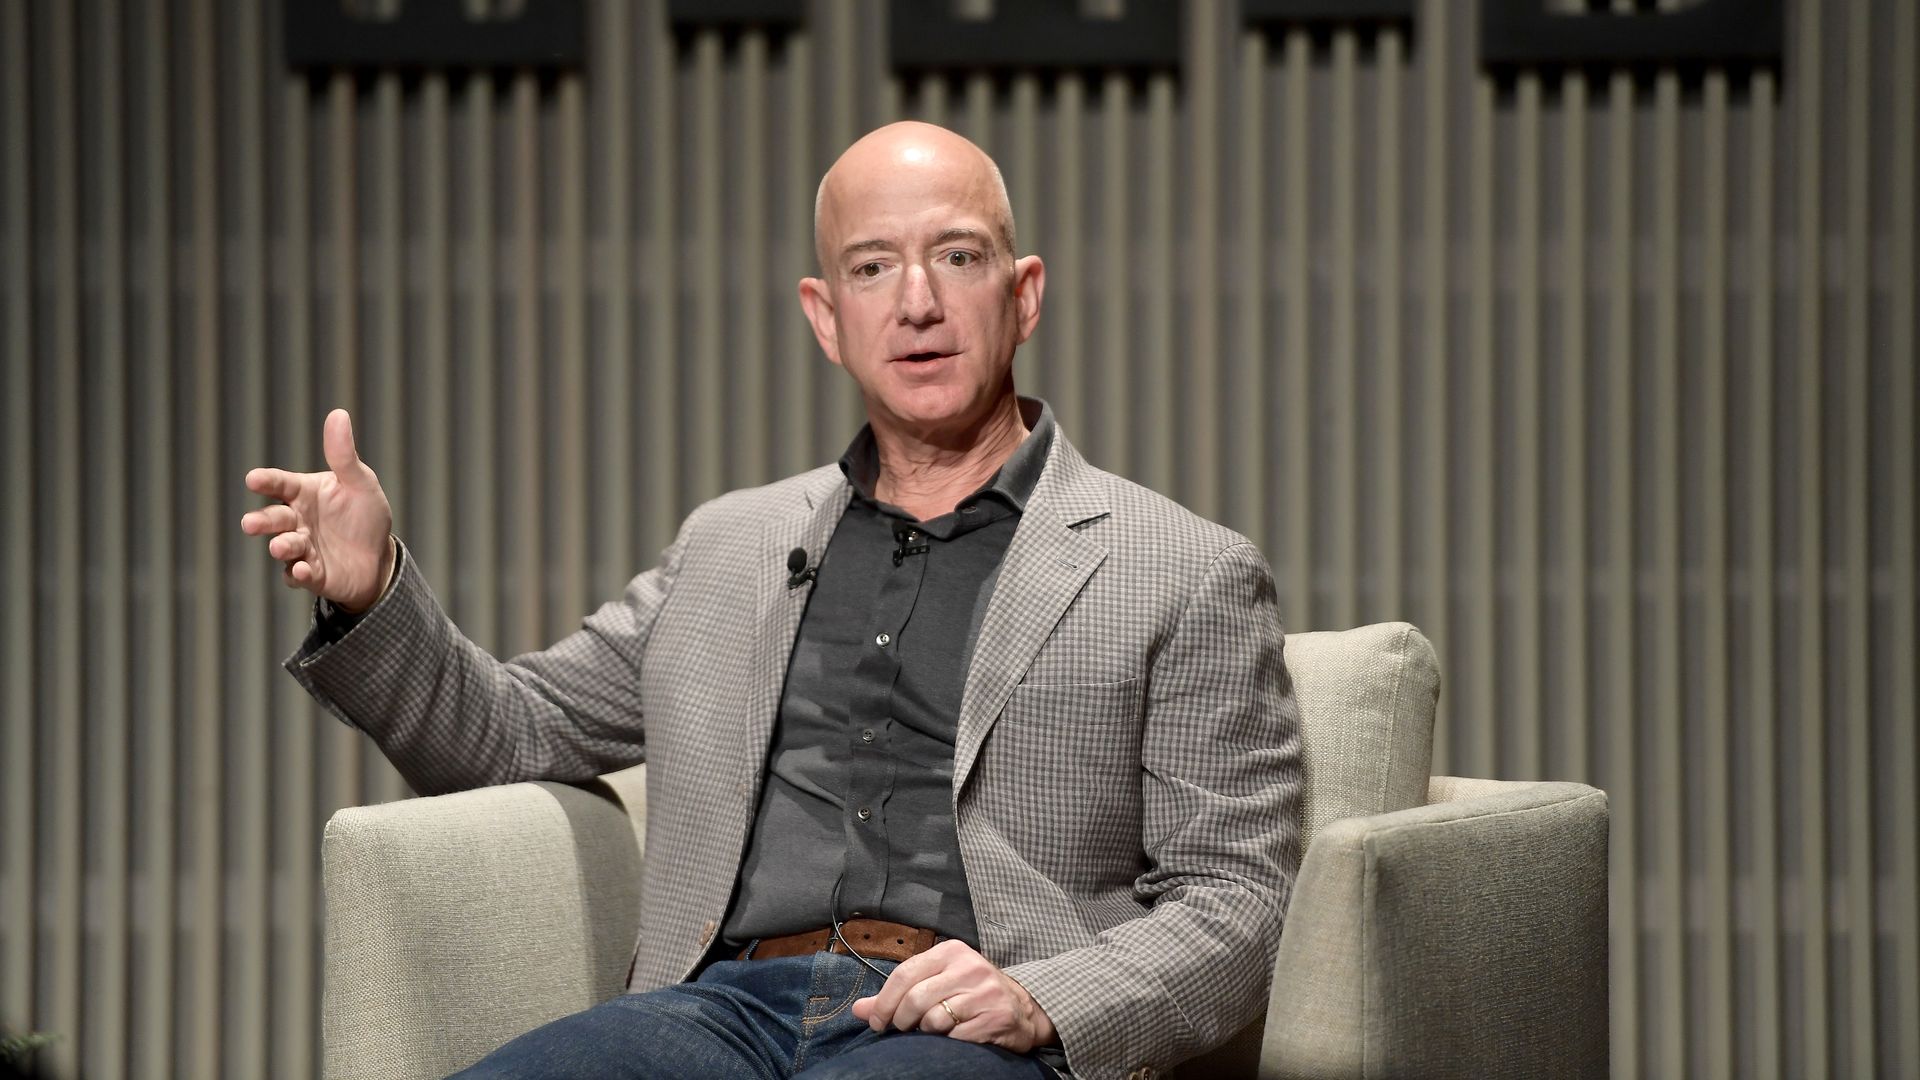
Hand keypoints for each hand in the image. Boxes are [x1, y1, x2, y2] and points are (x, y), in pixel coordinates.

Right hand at [241, 408, 394, 611]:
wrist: (378, 556)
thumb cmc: (364, 514)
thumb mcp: (360, 482)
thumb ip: (343, 455)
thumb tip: (338, 413)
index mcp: (304, 494)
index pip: (280, 484)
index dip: (266, 481)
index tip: (253, 479)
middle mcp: (297, 521)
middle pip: (274, 518)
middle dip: (262, 521)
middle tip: (250, 524)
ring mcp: (302, 549)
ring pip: (284, 547)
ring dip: (281, 547)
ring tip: (282, 546)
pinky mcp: (312, 574)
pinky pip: (299, 575)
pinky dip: (297, 573)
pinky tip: (300, 570)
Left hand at [851, 940, 1055, 1053]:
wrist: (1023, 1009)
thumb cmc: (972, 994)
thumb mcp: (937, 982)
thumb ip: (897, 994)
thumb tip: (859, 1010)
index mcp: (952, 952)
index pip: (904, 974)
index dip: (884, 1002)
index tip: (876, 1022)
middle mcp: (970, 968)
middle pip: (915, 999)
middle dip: (900, 1020)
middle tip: (900, 1030)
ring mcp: (984, 993)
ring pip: (934, 1020)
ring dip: (925, 1033)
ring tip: (931, 1031)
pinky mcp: (995, 1018)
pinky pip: (955, 1038)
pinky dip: (946, 1043)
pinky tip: (952, 1038)